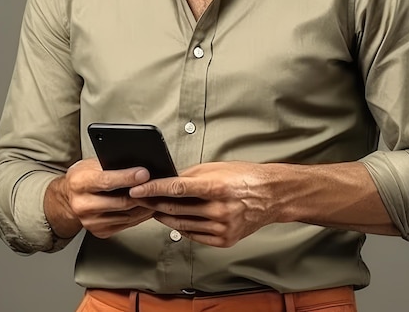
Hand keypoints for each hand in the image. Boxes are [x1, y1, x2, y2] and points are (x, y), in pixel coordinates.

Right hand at [45, 159, 154, 238]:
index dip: (128, 177)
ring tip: (158, 194)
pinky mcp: (100, 231)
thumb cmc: (83, 176)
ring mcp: (91, 221)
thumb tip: (138, 164)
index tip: (145, 173)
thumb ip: (111, 165)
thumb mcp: (92, 164)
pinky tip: (149, 206)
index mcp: (79, 183)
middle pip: (121, 201)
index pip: (107, 181)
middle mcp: (83, 204)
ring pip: (127, 215)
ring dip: (146, 205)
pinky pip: (126, 224)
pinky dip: (140, 215)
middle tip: (159, 184)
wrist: (67, 198)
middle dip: (143, 193)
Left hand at [129, 161, 281, 247]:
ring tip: (153, 209)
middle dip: (153, 203)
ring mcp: (222, 227)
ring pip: (182, 224)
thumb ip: (191, 175)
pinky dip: (181, 228)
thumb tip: (167, 179)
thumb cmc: (244, 177)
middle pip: (176, 209)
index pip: (177, 188)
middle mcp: (220, 209)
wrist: (271, 196)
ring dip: (164, 217)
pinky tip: (174, 221)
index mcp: (217, 187)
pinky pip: (194, 236)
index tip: (137, 189)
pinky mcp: (225, 240)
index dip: (154, 189)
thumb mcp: (217, 168)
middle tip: (139, 199)